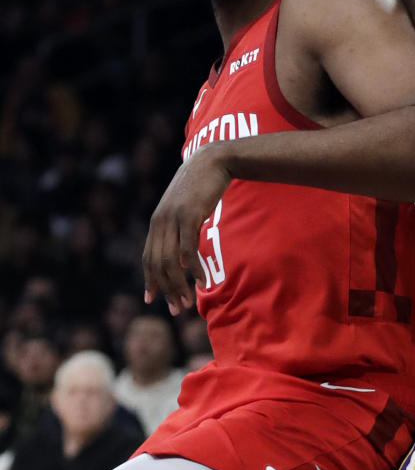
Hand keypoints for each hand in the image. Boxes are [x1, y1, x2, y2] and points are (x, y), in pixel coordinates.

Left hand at [143, 145, 231, 314]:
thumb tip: (183, 259)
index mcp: (157, 222)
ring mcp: (173, 219)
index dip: (149, 280)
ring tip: (186, 302)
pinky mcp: (189, 216)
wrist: (212, 161)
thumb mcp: (186, 209)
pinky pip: (188, 249)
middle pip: (158, 264)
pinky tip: (201, 282)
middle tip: (176, 309)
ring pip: (170, 261)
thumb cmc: (202, 185)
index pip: (148, 258)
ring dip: (178, 285)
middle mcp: (160, 222)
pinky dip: (194, 268)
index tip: (151, 299)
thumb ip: (181, 231)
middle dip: (166, 290)